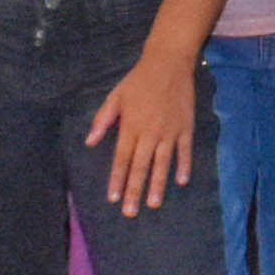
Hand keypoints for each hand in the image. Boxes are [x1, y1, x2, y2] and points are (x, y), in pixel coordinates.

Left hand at [90, 41, 203, 213]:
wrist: (169, 63)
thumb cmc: (138, 81)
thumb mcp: (115, 97)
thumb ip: (103, 119)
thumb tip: (89, 142)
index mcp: (131, 126)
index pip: (121, 158)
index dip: (117, 179)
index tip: (112, 198)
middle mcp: (150, 133)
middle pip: (140, 166)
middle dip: (134, 190)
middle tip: (130, 212)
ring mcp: (170, 131)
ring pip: (162, 163)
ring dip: (158, 185)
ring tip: (154, 204)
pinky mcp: (185, 127)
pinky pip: (185, 150)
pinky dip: (184, 165)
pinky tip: (182, 181)